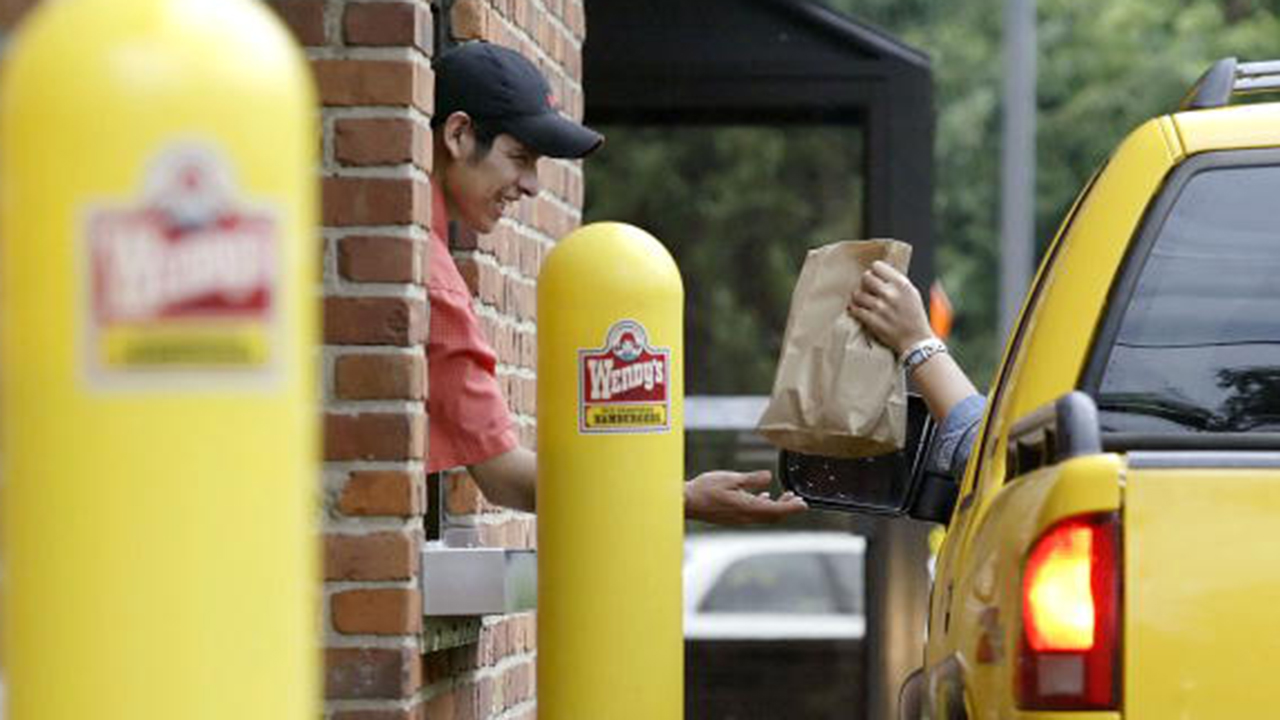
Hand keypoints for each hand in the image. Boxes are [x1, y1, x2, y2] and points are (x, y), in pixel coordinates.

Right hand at [684, 470, 807, 524]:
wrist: (686, 502)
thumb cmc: (705, 489)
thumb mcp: (730, 478)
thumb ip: (751, 479)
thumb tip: (768, 478)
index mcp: (747, 508)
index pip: (776, 510)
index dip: (792, 508)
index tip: (804, 504)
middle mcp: (745, 517)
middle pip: (773, 516)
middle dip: (787, 508)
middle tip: (797, 499)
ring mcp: (738, 519)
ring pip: (764, 516)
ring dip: (776, 507)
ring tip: (784, 497)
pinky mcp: (732, 517)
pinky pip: (754, 515)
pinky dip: (763, 506)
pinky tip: (761, 496)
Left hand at [848, 260, 933, 355]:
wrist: (916, 340)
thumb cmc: (914, 317)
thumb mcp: (912, 293)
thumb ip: (896, 282)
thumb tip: (878, 273)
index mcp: (901, 284)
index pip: (877, 266)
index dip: (874, 272)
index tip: (875, 277)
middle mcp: (890, 293)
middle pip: (865, 277)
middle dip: (865, 283)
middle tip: (868, 290)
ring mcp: (880, 307)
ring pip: (857, 293)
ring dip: (859, 297)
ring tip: (864, 302)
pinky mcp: (872, 320)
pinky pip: (854, 309)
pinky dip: (855, 309)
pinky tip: (860, 310)